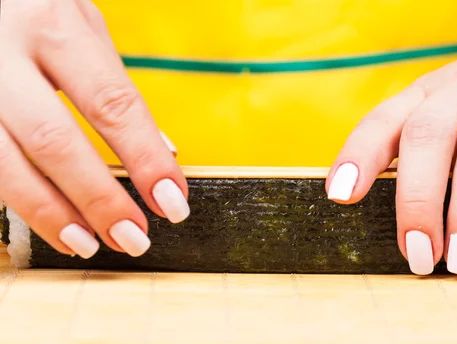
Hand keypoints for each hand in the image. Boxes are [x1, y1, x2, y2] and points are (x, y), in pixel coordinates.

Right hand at [0, 1, 188, 258]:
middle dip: (100, 199)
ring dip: (53, 215)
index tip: (173, 202)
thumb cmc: (32, 9)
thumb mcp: (78, 24)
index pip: (113, 103)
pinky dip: (21, 203)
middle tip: (134, 237)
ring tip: (91, 243)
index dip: (146, 159)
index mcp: (52, 24)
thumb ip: (113, 84)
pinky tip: (53, 221)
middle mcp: (3, 53)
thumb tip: (161, 150)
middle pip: (56, 142)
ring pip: (6, 165)